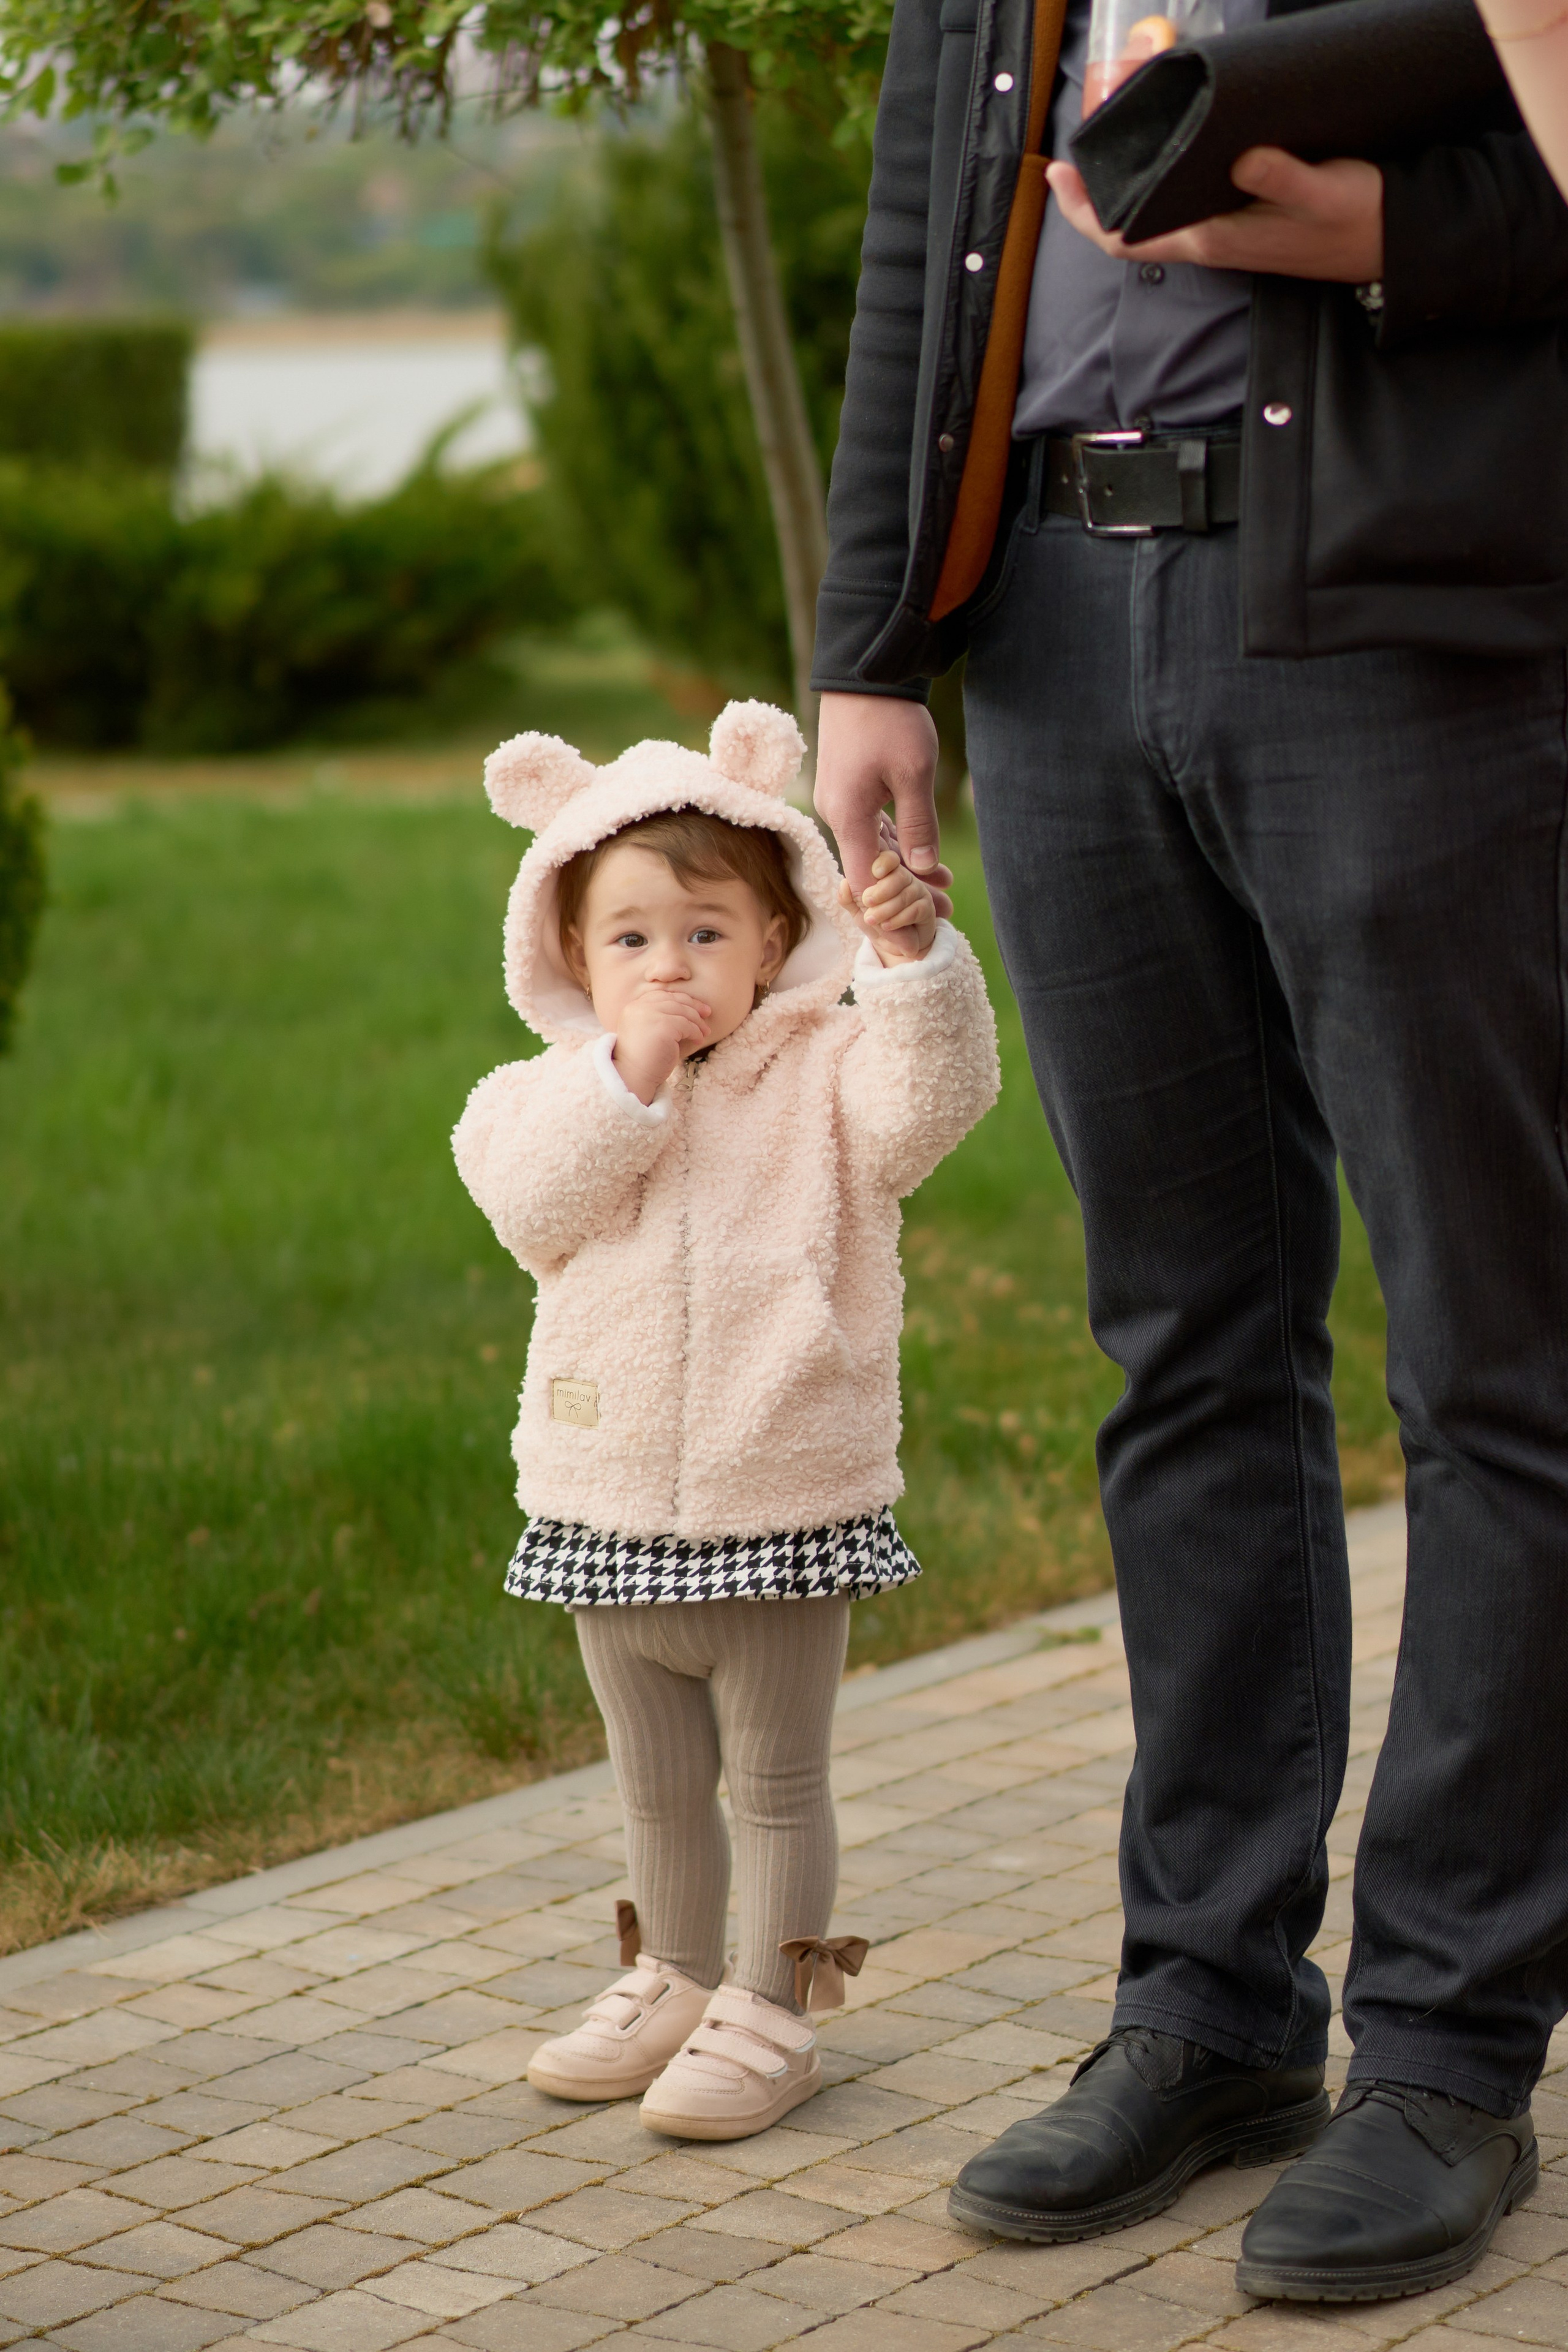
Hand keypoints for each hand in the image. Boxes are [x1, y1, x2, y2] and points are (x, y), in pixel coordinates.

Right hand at [612, 986, 710, 1104]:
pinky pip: (686, 1024)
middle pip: (673, 1000)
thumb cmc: (643, 1060)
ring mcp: (650, 1015)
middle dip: (693, 1006)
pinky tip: (698, 1040)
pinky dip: (695, 1031)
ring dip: (697, 1021)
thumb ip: (659, 1018)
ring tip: (705, 1032)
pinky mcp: (662, 1025)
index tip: (695, 1007)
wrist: (633, 1078)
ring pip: (682, 1011)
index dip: (681, 999)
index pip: (662, 995)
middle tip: (707, 1013)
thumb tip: (688, 1010)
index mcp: (634, 1007)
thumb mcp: (648, 1032)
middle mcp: (639, 1007)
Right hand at [816, 691, 947, 906]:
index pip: (865, 883)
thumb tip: (925, 870)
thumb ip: (919, 825)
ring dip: (906, 870)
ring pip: (874, 850)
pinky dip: (897, 846)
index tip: (912, 938)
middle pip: (872, 870)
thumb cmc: (890, 719)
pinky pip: (873, 829)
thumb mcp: (914, 772)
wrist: (865, 672)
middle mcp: (837, 814)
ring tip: (945, 888)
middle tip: (947, 913)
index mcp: (848, 816)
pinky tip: (924, 858)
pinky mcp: (850, 789)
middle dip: (908, 894)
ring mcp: (841, 801)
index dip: (888, 913)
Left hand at [840, 847, 939, 964]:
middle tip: (867, 902)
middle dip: (882, 890)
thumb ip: (849, 899)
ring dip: (886, 908)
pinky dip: (899, 919)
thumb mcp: (858, 912)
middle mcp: (905, 879)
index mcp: (887, 874)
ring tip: (872, 919)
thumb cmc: (876, 923)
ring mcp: (918, 892)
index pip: (889, 858)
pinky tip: (887, 926)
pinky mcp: (927, 908)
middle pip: (899, 875)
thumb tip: (844, 884)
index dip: (884, 862)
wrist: (891, 948)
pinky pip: (915, 909)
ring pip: (906, 894)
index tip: (875, 873)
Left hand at [1046, 148, 1383, 282]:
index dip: (1085, 211)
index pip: (1126, 238)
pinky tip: (1162, 144)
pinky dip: (1159, 176)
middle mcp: (1208, 241)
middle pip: (1129, 225)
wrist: (1390, 241)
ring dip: (1126, 182)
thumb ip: (1282, 178)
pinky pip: (1181, 202)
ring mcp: (1221, 232)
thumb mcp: (1323, 191)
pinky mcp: (1237, 219)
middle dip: (1097, 189)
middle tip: (1079, 139)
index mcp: (1213, 238)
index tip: (1060, 172)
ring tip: (1110, 135)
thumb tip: (1241, 159)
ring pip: (1153, 213)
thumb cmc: (1357, 219)